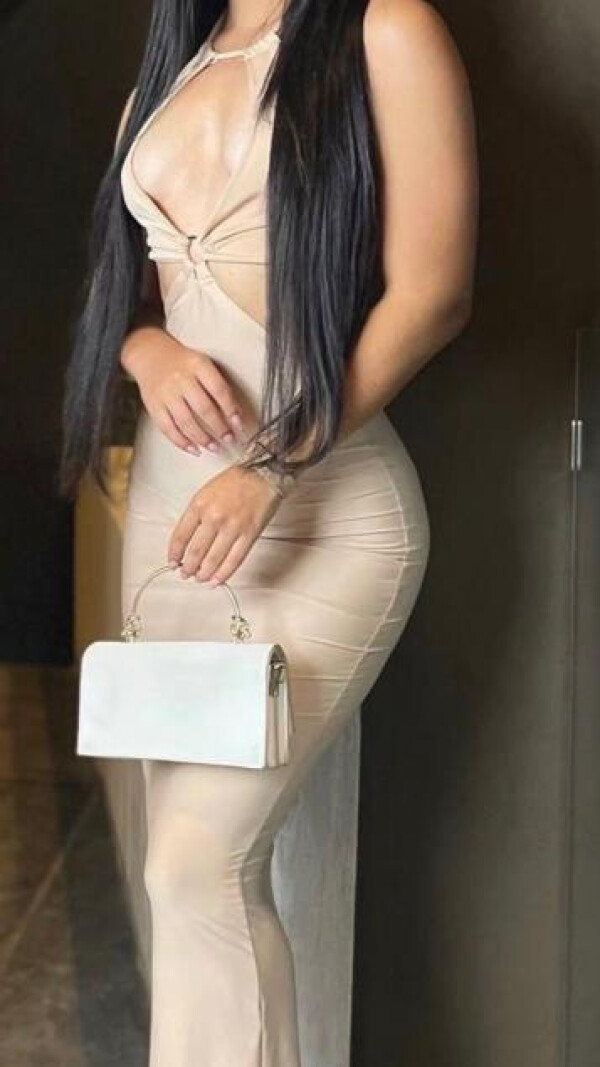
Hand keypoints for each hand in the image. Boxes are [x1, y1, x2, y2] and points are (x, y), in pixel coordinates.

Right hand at [121, 325, 246, 453]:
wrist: (150, 355)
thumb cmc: (182, 363)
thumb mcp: (202, 364)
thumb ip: (217, 385)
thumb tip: (234, 415)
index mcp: (197, 365)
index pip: (219, 390)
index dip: (231, 409)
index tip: (239, 424)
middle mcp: (180, 379)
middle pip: (204, 409)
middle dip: (219, 428)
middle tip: (229, 439)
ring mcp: (166, 394)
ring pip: (186, 422)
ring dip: (203, 439)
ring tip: (215, 448)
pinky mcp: (154, 406)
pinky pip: (168, 428)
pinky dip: (182, 442)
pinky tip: (194, 449)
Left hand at [167, 462, 282, 584]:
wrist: (263, 473)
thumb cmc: (235, 481)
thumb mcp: (206, 492)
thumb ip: (196, 515)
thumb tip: (188, 541)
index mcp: (199, 505)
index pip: (180, 536)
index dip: (174, 554)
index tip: (173, 563)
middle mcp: (213, 517)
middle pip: (195, 551)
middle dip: (188, 568)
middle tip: (186, 574)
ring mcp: (232, 527)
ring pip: (213, 559)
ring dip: (204, 573)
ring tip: (200, 579)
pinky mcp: (249, 535)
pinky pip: (234, 560)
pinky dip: (224, 573)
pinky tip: (217, 580)